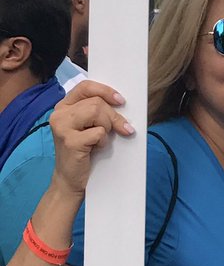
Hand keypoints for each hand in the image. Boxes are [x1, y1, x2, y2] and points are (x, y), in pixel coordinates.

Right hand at [49, 82, 133, 197]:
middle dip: (113, 116)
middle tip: (121, 129)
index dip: (105, 91)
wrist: (70, 179)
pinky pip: (98, 132)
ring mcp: (62, 127)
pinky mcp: (70, 141)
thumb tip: (121, 104)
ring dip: (107, 127)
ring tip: (100, 140)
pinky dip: (103, 141)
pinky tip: (95, 149)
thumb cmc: (84, 151)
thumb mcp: (90, 127)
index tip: (121, 101)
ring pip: (97, 112)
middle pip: (96, 102)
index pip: (85, 86)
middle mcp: (59, 113)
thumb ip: (98, 112)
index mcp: (64, 106)